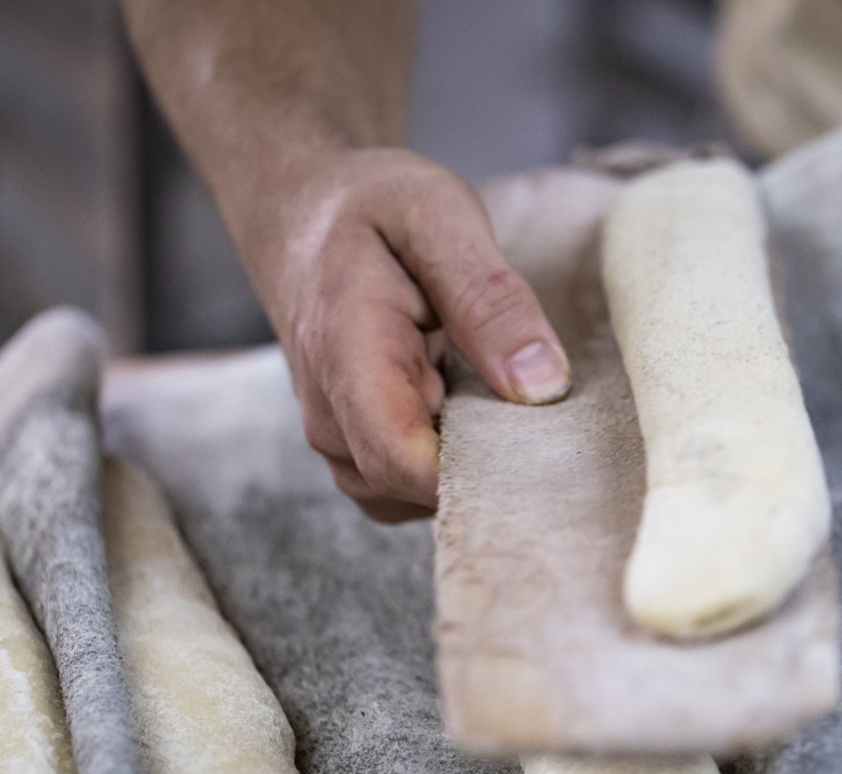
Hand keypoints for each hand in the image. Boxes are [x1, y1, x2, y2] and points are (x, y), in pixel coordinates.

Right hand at [260, 148, 570, 520]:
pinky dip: (446, 463)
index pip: (400, 461)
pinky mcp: (351, 445)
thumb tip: (542, 387)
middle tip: (534, 411)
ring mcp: (335, 437)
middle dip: (484, 468)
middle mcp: (328, 414)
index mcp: (346, 354)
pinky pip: (403, 487)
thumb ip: (489, 300)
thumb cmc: (370, 207)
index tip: (539, 445)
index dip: (475, 473)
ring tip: (493, 394)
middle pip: (412, 490)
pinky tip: (469, 408)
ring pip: (409, 498)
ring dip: (464, 465)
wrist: (299, 206)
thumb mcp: (438, 217)